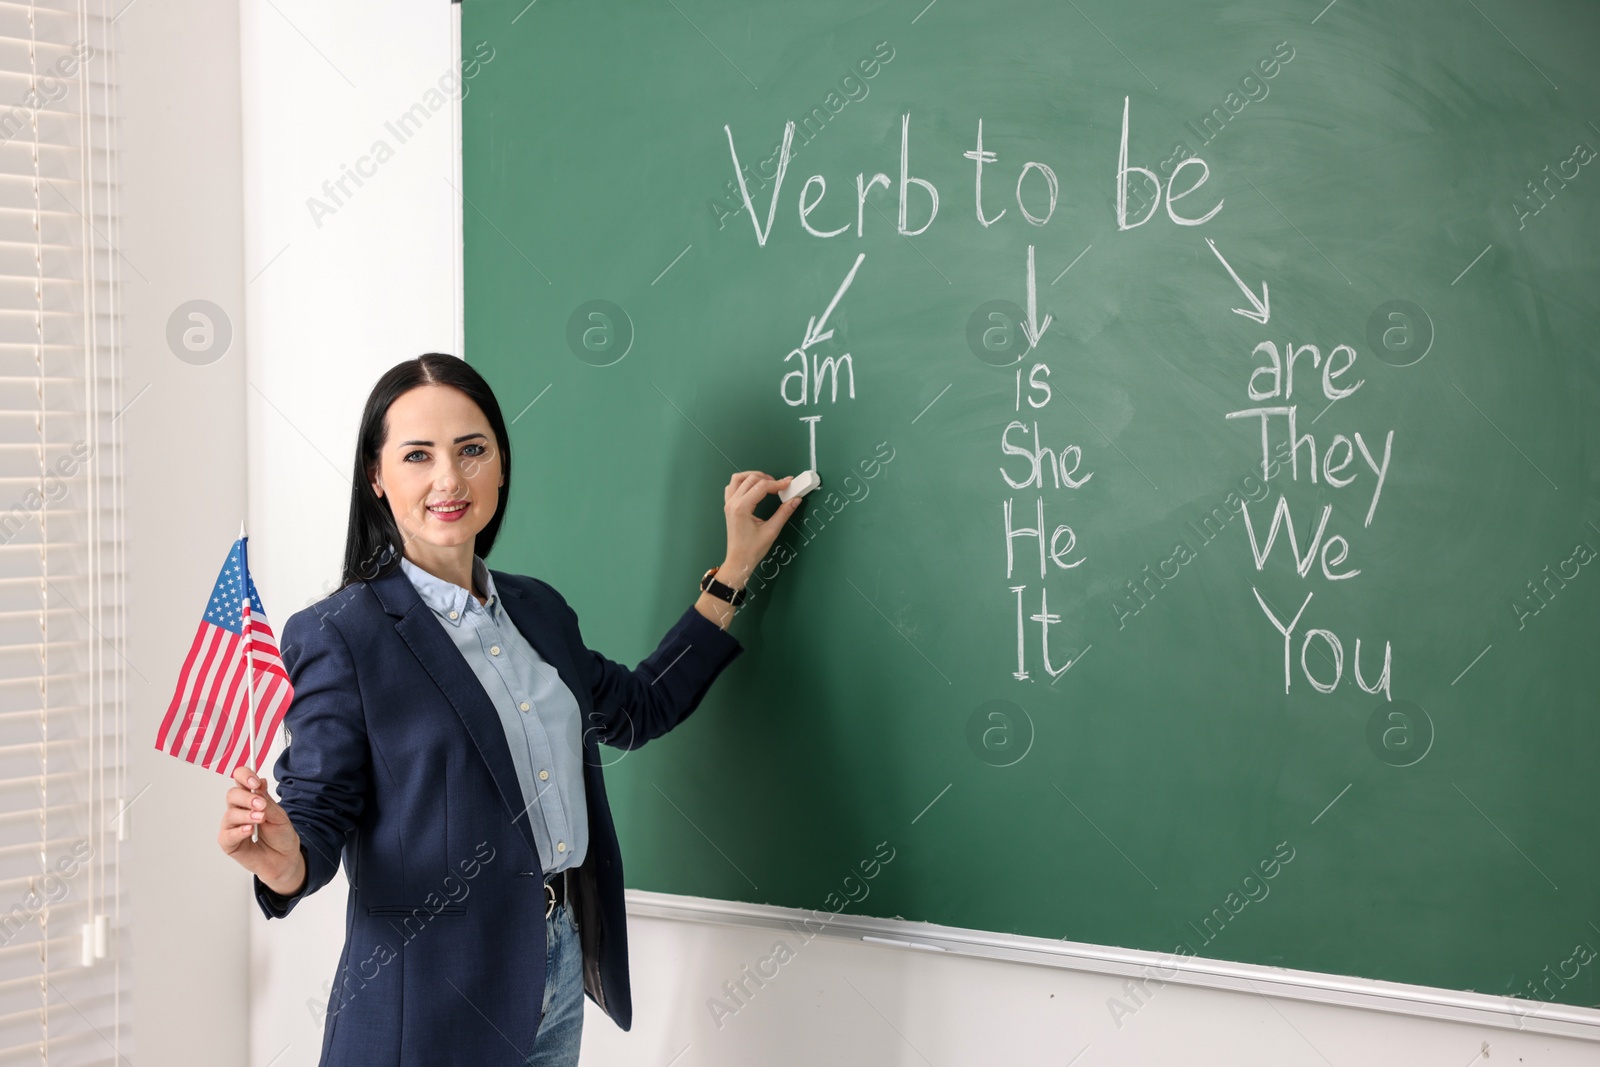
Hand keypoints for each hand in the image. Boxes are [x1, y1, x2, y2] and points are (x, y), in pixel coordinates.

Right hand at [219, 764, 305, 896]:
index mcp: (251, 798)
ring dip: (246, 815)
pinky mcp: (229, 843)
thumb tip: (260, 783)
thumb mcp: (279, 816)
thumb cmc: (280, 835)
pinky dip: (238, 831)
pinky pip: (227, 835)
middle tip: (261, 804)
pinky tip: (249, 830)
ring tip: (260, 819)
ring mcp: (232, 826)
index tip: (255, 782)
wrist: (285, 858)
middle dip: (246, 797)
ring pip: (230, 814)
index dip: (244, 776)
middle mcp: (239, 809)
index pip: (240, 780)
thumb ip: (267, 802)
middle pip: (232, 795)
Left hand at [718, 470, 802, 584]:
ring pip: (738, 479)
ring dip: (753, 477)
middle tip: (781, 486)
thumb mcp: (771, 531)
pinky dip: (743, 483)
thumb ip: (784, 513)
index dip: (778, 484)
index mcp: (742, 508)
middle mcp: (733, 503)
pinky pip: (732, 487)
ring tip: (767, 483)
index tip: (789, 484)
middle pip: (751, 479)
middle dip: (768, 479)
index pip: (762, 487)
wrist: (739, 561)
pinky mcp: (729, 507)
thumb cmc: (751, 550)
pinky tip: (754, 489)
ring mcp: (729, 504)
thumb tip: (795, 500)